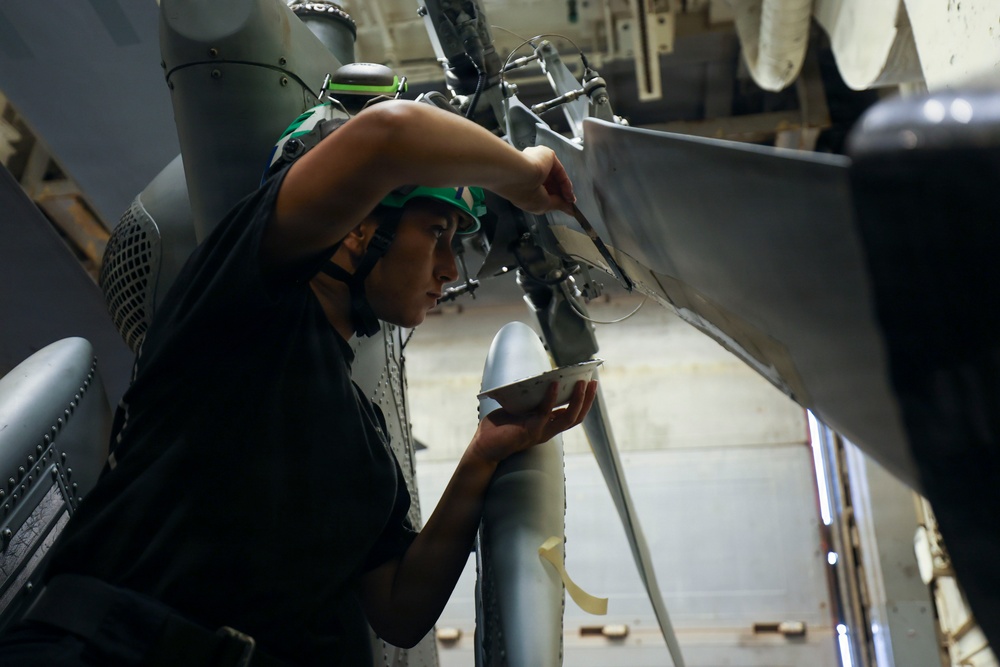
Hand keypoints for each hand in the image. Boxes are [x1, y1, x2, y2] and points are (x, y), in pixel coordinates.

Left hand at [469, 379, 597, 464]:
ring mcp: (540, 432)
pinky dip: (551, 398)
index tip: (590, 384)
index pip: (572, 415)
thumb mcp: (519, 410)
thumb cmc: (499, 428)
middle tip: (593, 382)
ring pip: (567, 418)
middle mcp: (548, 431)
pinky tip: (554, 385)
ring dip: (577, 401)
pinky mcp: (529, 431)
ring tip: (581, 383)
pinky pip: (544, 413)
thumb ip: (530, 400)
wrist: (483, 447)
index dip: (584, 402)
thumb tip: (537, 378)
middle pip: (576, 417)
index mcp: (547, 426)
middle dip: (587, 400)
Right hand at [501, 147, 575, 215]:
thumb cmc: (523, 192)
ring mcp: (537, 161)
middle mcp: (528, 171)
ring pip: (556, 177)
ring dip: (564, 189)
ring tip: (569, 199)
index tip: (565, 206)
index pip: (541, 190)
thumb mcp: (543, 205)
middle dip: (561, 194)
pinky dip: (565, 182)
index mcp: (522, 183)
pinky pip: (558, 170)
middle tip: (568, 203)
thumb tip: (569, 210)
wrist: (519, 175)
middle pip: (550, 183)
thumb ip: (558, 205)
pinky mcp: (546, 155)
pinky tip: (568, 192)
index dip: (554, 199)